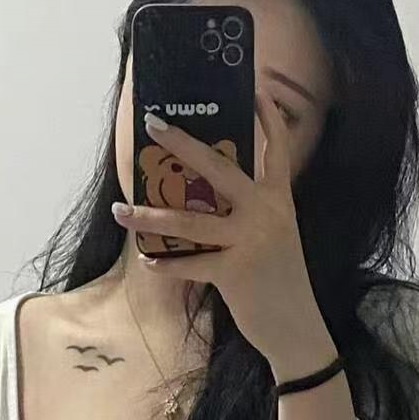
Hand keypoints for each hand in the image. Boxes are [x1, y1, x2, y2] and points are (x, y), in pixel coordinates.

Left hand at [110, 92, 332, 371]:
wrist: (297, 329)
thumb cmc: (280, 282)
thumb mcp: (276, 238)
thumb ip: (251, 213)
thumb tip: (206, 197)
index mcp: (279, 201)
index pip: (277, 150)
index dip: (268, 120)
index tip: (257, 90)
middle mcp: (267, 213)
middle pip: (219, 168)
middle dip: (182, 144)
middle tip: (155, 124)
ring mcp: (251, 241)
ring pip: (189, 221)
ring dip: (149, 217)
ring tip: (121, 209)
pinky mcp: (235, 272)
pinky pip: (190, 263)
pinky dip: (167, 264)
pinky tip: (150, 261)